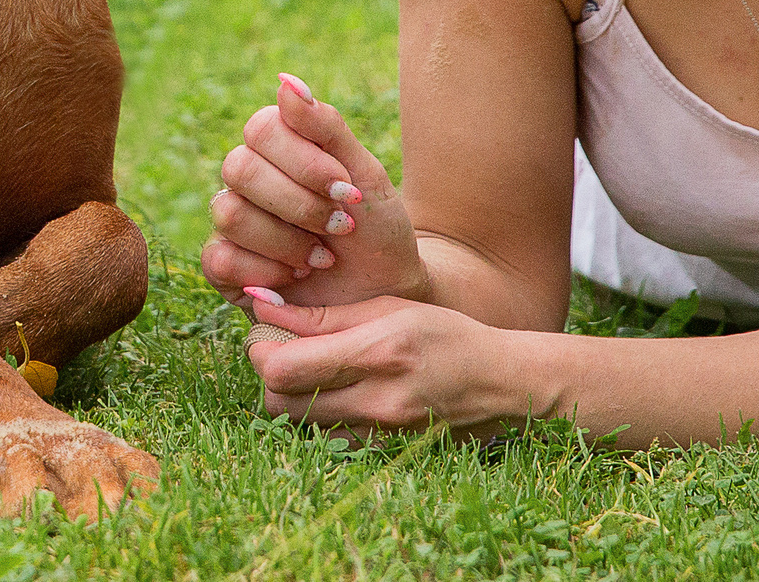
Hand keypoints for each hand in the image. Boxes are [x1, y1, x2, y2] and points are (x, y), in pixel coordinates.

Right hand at [201, 73, 422, 307]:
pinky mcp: (225, 269)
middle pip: (239, 168)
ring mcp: (233, 223)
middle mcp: (248, 179)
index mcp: (278, 147)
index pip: (261, 128)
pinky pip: (220, 258)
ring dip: (288, 241)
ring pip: (230, 213)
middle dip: (299, 204)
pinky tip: (296, 279)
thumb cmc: (376, 229)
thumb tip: (285, 81)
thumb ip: (326, 126)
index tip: (346, 188)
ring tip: (322, 257)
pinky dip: (267, 272)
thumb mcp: (365, 174)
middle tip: (341, 225)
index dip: (303, 161)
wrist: (387, 294)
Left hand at [241, 285, 532, 438]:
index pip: (283, 369)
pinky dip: (318, 419)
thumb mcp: (388, 307)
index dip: (260, 352)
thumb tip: (262, 307)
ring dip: (293, 399)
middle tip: (283, 352)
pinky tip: (336, 393)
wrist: (498, 382)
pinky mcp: (382, 451)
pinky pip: (326, 439)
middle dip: (270, 377)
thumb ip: (324, 315)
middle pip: (279, 405)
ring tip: (313, 371)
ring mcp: (379, 433)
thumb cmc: (444, 333)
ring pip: (298, 427)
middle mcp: (376, 400)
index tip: (267, 334)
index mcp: (377, 353)